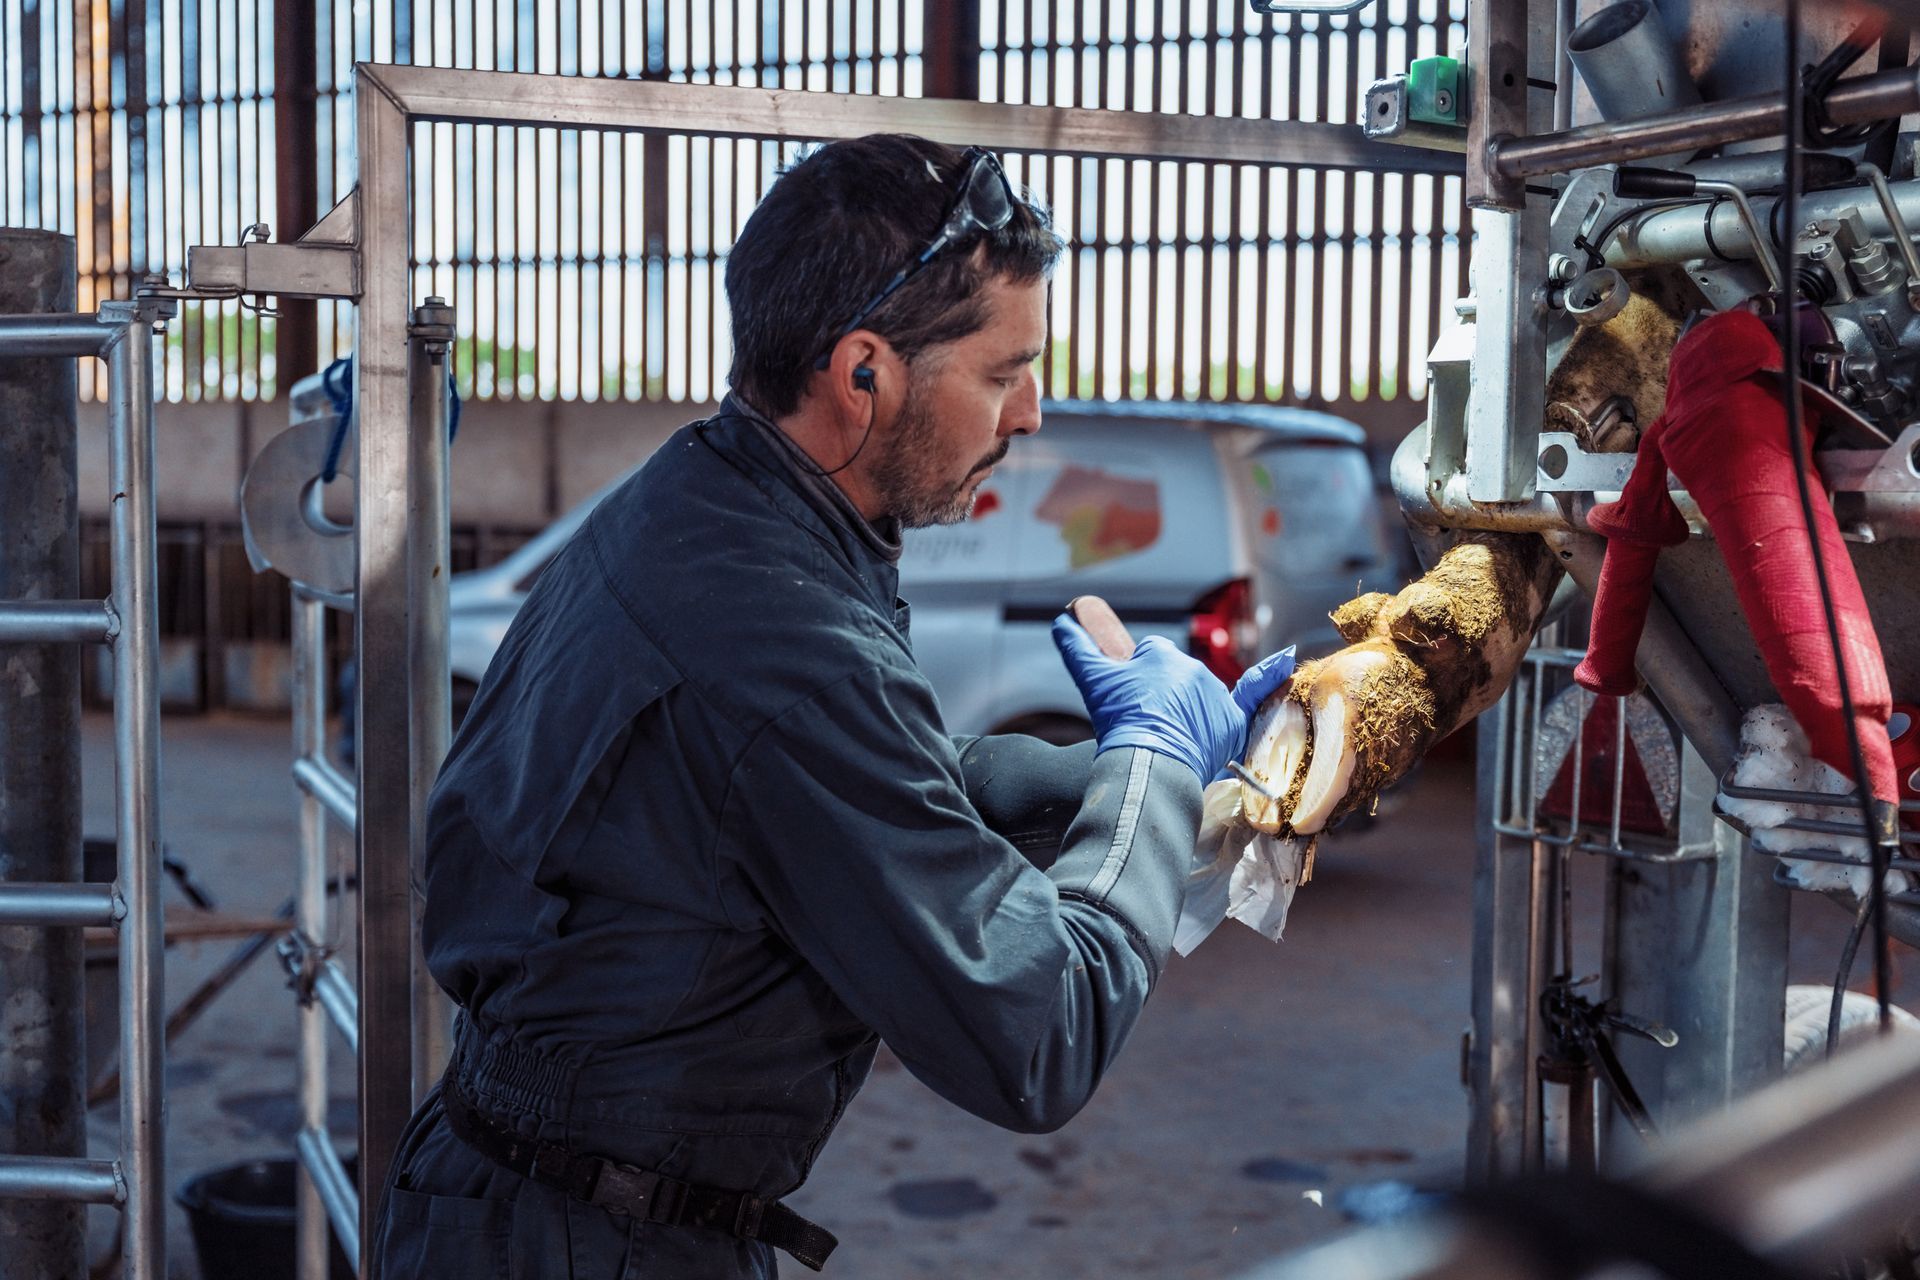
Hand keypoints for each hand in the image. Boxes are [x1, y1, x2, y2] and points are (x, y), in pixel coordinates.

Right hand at [1052, 616, 1290, 782]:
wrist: (1150, 762)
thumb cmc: (1119, 721)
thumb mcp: (1092, 680)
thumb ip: (1077, 647)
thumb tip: (1063, 618)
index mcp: (1162, 655)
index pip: (1150, 656)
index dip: (1137, 677)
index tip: (1131, 700)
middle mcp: (1194, 670)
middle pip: (1175, 678)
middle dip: (1161, 695)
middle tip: (1146, 723)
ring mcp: (1216, 696)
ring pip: (1199, 696)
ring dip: (1185, 710)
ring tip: (1167, 737)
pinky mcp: (1232, 721)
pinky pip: (1254, 693)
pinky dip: (1271, 675)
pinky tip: (1286, 660)